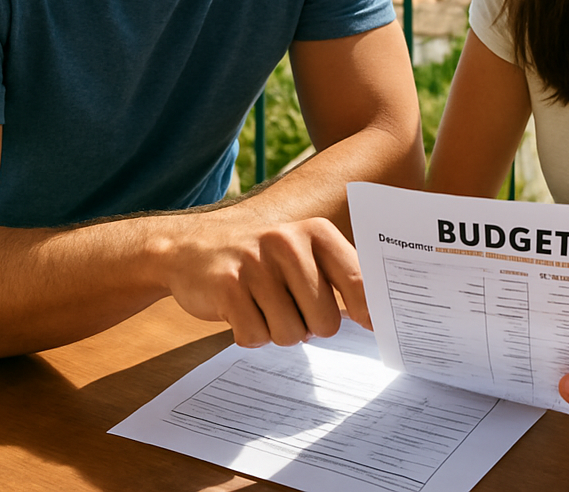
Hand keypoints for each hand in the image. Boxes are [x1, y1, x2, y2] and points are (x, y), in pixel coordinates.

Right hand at [161, 209, 369, 348]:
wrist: (191, 246)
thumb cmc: (261, 259)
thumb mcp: (302, 252)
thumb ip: (338, 276)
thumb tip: (377, 316)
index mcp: (316, 231)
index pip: (357, 279)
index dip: (369, 311)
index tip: (375, 328)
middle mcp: (289, 242)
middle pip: (325, 321)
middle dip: (310, 327)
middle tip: (290, 308)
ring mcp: (257, 263)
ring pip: (291, 335)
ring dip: (277, 332)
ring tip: (263, 305)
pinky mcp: (228, 287)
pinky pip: (255, 337)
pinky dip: (250, 334)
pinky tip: (240, 309)